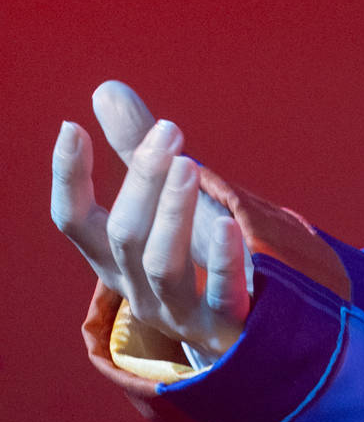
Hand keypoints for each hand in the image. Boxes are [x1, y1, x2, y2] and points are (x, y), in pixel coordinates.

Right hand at [52, 81, 250, 362]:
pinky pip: (220, 295)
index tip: (71, 128)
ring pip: (161, 263)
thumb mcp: (160, 204)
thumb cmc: (194, 254)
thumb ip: (132, 149)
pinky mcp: (223, 324)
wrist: (237, 332)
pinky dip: (223, 261)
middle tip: (168, 130)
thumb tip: (104, 90)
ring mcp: (178, 310)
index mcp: (114, 256)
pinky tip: (230, 224)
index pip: (75, 221)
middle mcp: (137, 286)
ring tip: (188, 164)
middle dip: (142, 181)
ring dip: (171, 213)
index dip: (68, 178)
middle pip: (124, 235)